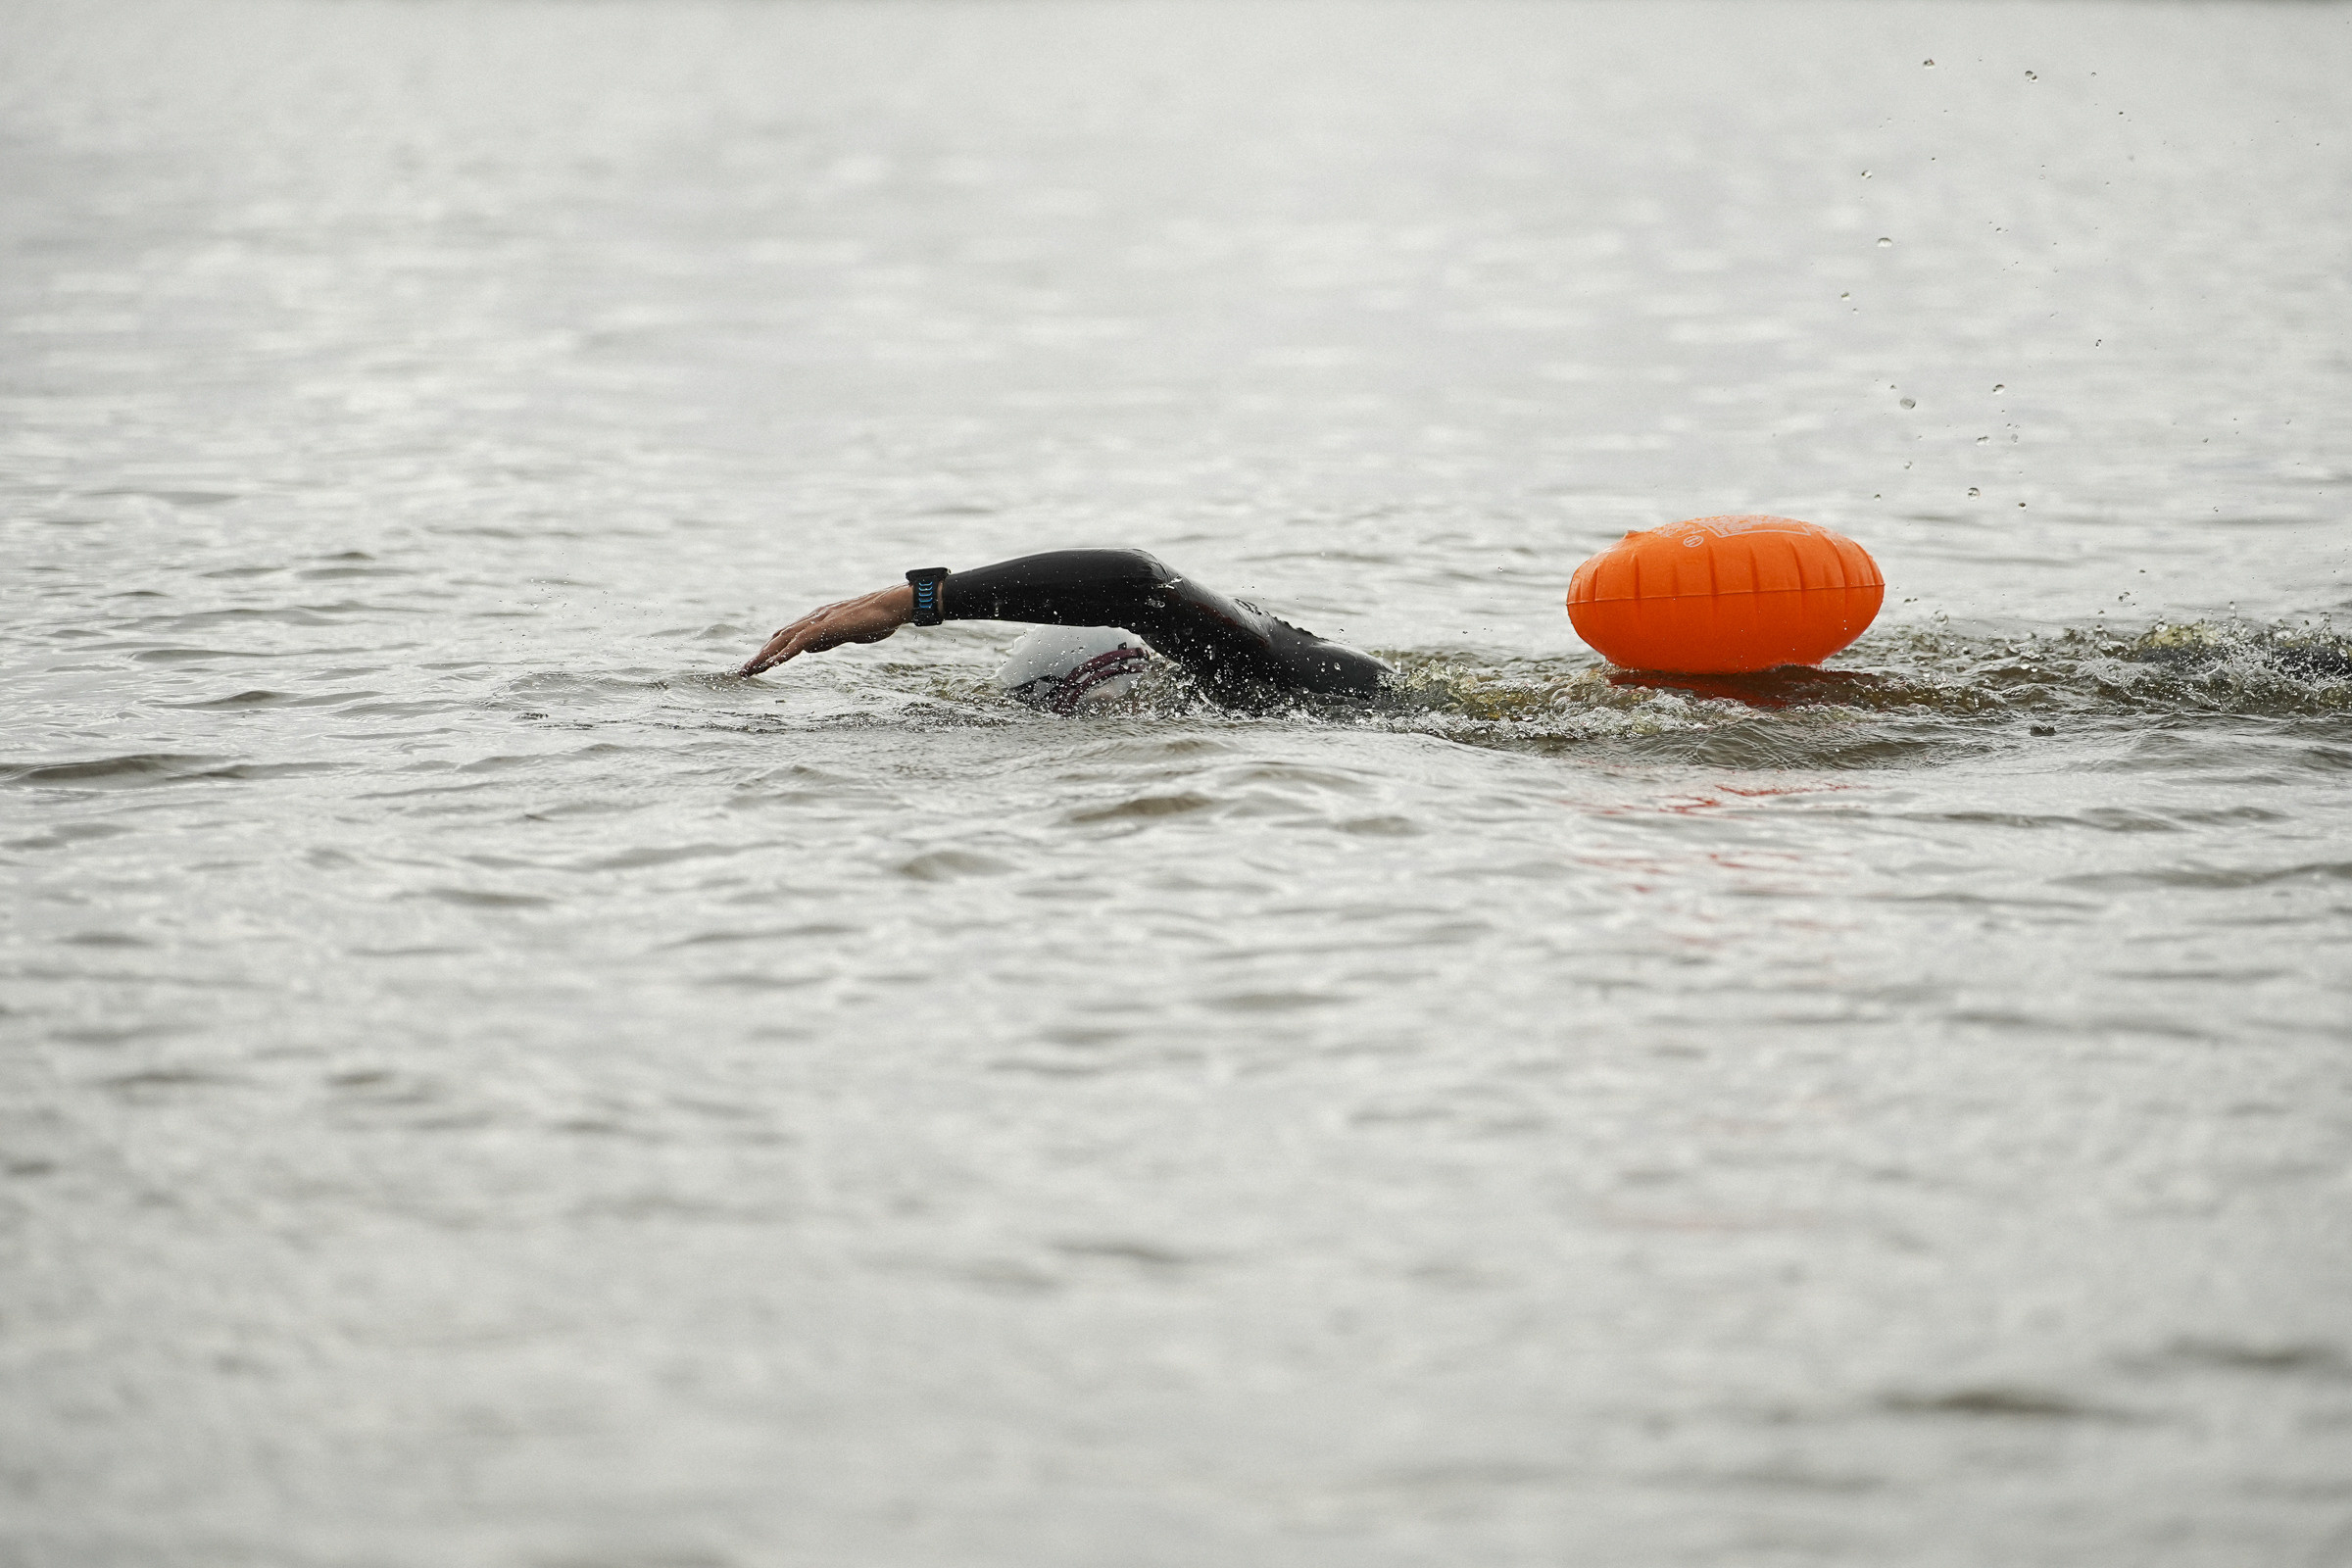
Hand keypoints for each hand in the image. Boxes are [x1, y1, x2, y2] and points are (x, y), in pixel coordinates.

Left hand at [739, 584, 915, 675]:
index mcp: (817, 621)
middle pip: (779, 638)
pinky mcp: (827, 625)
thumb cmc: (875, 620)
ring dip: (766, 655)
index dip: (770, 651)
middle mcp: (813, 618)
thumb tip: (807, 650)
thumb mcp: (846, 635)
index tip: (758, 666)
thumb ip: (826, 641)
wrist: (892, 605)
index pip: (786, 637)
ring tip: (751, 670)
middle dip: (760, 655)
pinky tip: (775, 664)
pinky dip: (786, 652)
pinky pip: (801, 641)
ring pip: (784, 639)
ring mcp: (819, 621)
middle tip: (743, 672)